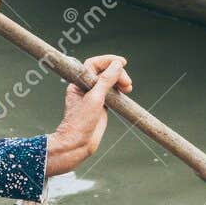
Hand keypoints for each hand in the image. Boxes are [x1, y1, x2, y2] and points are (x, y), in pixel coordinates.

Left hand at [46, 55, 131, 176]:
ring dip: (120, 82)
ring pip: (109, 83)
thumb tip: (117, 65)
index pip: (93, 64)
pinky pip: (112, 93)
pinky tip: (125, 93)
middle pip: (104, 73)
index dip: (108, 60)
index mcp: (79, 83)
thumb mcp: (95, 98)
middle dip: (117, 74)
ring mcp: (94, 97)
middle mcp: (86, 88)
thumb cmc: (80, 122)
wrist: (77, 143)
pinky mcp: (101, 106)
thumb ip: (106, 80)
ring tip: (128, 88)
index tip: (122, 62)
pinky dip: (120, 91)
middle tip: (127, 83)